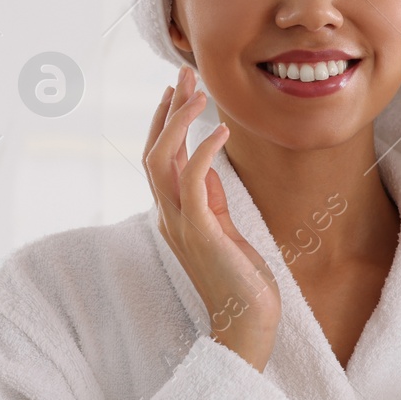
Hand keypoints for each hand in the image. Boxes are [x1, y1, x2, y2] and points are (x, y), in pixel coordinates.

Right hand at [144, 65, 280, 371]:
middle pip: (153, 150)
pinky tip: (220, 130)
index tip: (179, 90)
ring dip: (179, 122)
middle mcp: (169, 216)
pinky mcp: (202, 233)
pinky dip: (204, 152)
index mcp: (174, 214)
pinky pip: (193, 183)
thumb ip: (211, 202)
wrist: (247, 325)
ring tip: (197, 91)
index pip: (159, 158)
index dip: (166, 122)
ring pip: (162, 160)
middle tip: (184, 73)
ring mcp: (182, 225)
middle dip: (168, 110)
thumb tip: (205, 168)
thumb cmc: (242, 281)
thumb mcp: (226, 232)